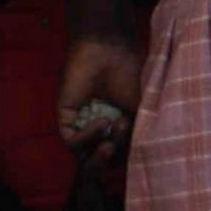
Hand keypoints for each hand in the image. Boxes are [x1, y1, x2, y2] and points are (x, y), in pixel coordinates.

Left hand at [55, 32, 139, 158]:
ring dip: (99, 155)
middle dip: (110, 162)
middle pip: (100, 161)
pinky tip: (102, 122)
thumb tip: (139, 156)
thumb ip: (140, 133)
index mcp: (120, 126)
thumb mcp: (145, 109)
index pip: (121, 154)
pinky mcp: (65, 118)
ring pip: (83, 156)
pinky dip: (86, 137)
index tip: (142, 148)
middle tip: (118, 149)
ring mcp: (82, 124)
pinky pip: (70, 141)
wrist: (113, 48)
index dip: (130, 158)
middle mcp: (99, 128)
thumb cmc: (134, 73)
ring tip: (112, 142)